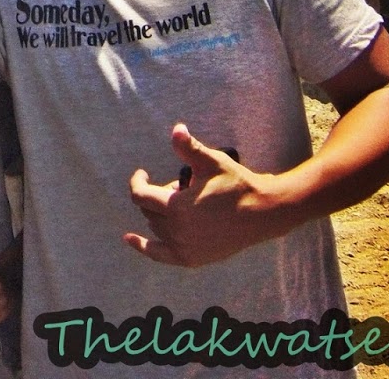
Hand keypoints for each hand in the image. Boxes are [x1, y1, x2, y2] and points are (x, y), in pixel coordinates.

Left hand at [123, 123, 288, 267]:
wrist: (261, 213)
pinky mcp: (192, 259)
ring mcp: (185, 248)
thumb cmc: (235, 184)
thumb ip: (189, 148)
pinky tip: (127, 238)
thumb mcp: (211, 162)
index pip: (140, 195)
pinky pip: (159, 255)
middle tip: (179, 187)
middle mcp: (177, 231)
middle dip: (156, 196)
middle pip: (149, 211)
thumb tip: (176, 128)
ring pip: (156, 229)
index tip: (143, 173)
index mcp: (177, 208)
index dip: (137, 181)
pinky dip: (142, 246)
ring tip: (183, 203)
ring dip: (160, 215)